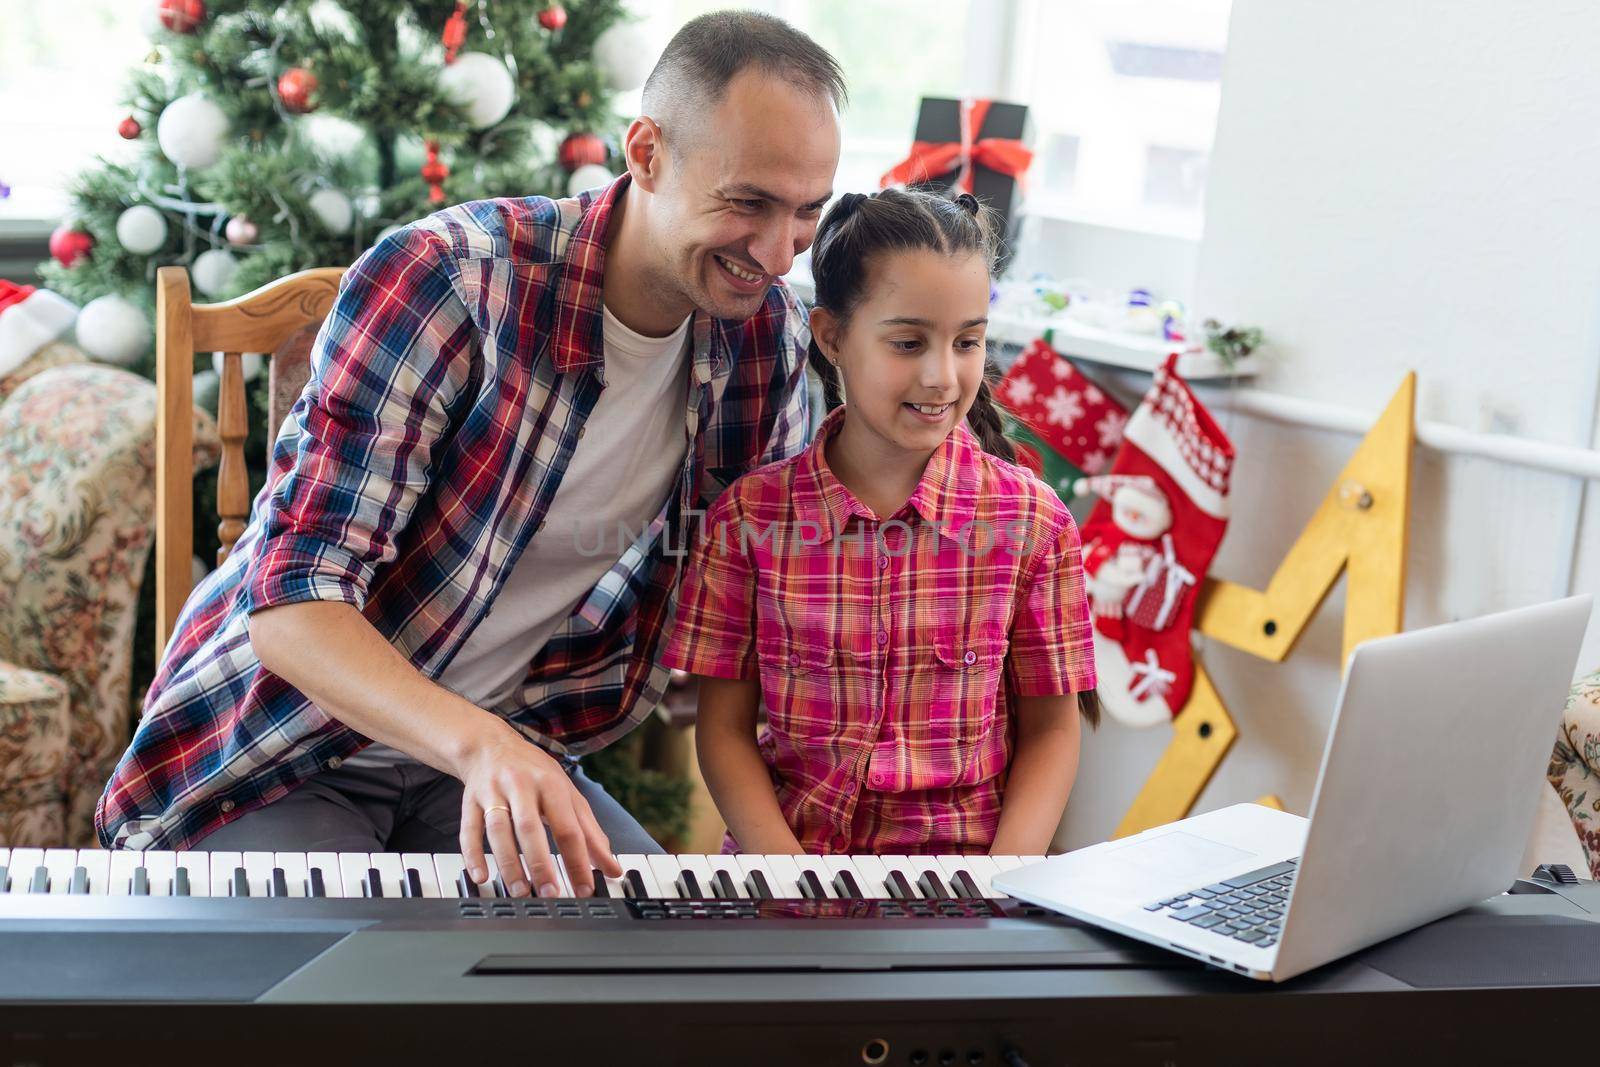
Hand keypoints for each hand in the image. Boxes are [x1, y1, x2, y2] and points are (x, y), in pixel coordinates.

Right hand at [456, 725, 622, 897]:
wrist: (490, 744)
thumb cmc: (535, 773)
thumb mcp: (568, 794)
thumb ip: (590, 831)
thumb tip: (612, 867)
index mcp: (551, 784)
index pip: (568, 827)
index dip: (577, 860)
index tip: (584, 889)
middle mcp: (521, 785)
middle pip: (530, 827)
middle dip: (540, 863)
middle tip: (550, 893)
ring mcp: (493, 792)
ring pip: (498, 830)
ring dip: (508, 863)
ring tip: (520, 891)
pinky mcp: (470, 800)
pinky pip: (469, 829)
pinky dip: (473, 854)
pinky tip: (480, 875)